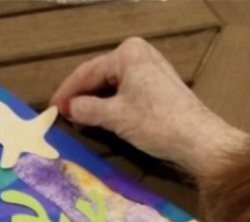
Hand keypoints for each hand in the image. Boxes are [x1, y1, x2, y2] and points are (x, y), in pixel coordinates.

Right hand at [51, 37, 247, 176]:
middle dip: (80, 97)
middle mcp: (139, 54)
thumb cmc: (155, 123)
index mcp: (128, 53)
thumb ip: (86, 109)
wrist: (199, 140)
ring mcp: (150, 70)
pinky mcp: (157, 86)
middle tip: (62, 115)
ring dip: (94, 102)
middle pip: (99, 77)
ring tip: (77, 119)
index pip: (87, 72)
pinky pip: (124, 91)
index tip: (51, 108)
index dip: (66, 92)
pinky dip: (110, 104)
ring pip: (111, 85)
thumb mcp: (115, 116)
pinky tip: (99, 117)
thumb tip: (67, 108)